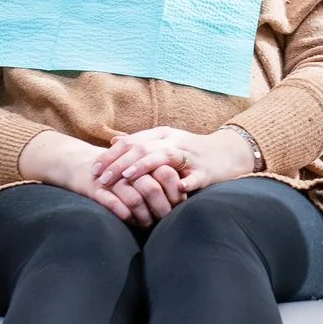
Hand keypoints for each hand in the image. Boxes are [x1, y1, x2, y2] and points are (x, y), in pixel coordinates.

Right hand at [20, 132, 180, 224]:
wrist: (82, 164)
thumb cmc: (120, 170)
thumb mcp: (140, 168)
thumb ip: (160, 175)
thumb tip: (184, 191)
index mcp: (143, 157)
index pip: (166, 174)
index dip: (174, 192)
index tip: (179, 206)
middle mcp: (128, 166)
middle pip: (151, 187)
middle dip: (160, 207)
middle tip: (166, 220)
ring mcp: (112, 177)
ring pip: (133, 197)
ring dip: (143, 214)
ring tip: (148, 225)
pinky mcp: (96, 187)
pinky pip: (111, 202)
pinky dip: (122, 212)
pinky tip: (129, 219)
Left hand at [93, 126, 253, 195]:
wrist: (228, 154)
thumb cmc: (191, 152)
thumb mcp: (165, 143)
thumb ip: (141, 142)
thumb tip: (114, 141)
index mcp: (163, 135)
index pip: (131, 141)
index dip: (111, 155)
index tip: (94, 169)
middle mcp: (175, 141)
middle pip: (143, 147)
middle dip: (119, 163)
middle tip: (101, 178)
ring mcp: (191, 155)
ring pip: (164, 156)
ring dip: (144, 166)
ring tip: (127, 177)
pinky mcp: (206, 171)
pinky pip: (195, 176)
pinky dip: (185, 181)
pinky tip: (176, 188)